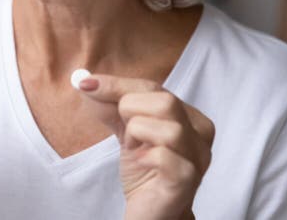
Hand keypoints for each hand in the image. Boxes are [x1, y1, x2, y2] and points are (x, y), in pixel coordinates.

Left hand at [77, 74, 214, 219]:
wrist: (149, 211)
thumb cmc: (143, 171)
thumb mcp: (126, 131)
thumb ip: (110, 105)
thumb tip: (86, 81)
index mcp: (189, 116)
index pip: (154, 88)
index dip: (118, 85)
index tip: (87, 84)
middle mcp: (200, 134)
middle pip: (166, 102)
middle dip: (132, 112)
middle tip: (125, 133)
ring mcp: (197, 158)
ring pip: (170, 129)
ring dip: (139, 134)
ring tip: (134, 149)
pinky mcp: (187, 181)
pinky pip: (166, 157)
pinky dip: (147, 156)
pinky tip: (141, 162)